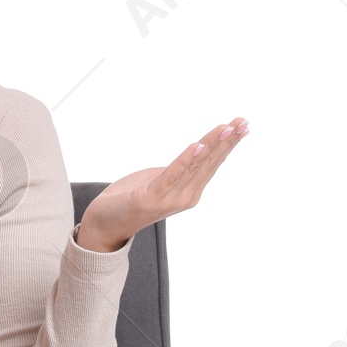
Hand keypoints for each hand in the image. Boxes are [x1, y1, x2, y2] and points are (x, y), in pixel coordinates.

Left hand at [77, 116, 248, 251]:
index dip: (228, 143)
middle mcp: (184, 196)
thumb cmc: (129, 199)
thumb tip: (194, 152)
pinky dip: (186, 160)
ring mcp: (169, 199)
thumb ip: (178, 170)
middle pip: (209, 163)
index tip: (242, 124)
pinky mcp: (150, 198)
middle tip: (243, 121)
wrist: (103, 225)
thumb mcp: (158, 179)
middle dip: (226, 140)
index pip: (213, 162)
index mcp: (188, 191)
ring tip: (226, 127)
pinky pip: (172, 175)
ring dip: (211, 145)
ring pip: (195, 166)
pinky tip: (197, 146)